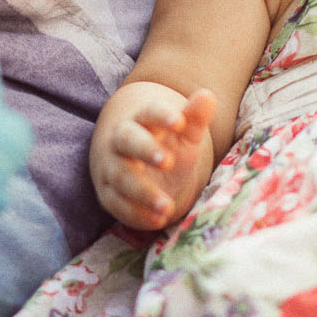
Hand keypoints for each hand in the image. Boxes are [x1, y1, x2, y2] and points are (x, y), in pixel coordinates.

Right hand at [91, 85, 216, 230]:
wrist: (132, 164)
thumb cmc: (164, 145)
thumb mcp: (182, 133)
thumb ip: (194, 117)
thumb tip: (208, 95)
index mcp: (142, 121)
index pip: (148, 113)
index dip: (161, 116)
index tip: (179, 121)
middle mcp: (121, 141)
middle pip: (127, 140)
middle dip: (145, 150)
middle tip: (167, 162)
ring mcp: (111, 167)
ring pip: (121, 176)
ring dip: (142, 191)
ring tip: (166, 206)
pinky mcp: (108, 193)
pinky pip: (117, 203)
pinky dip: (135, 213)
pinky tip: (157, 220)